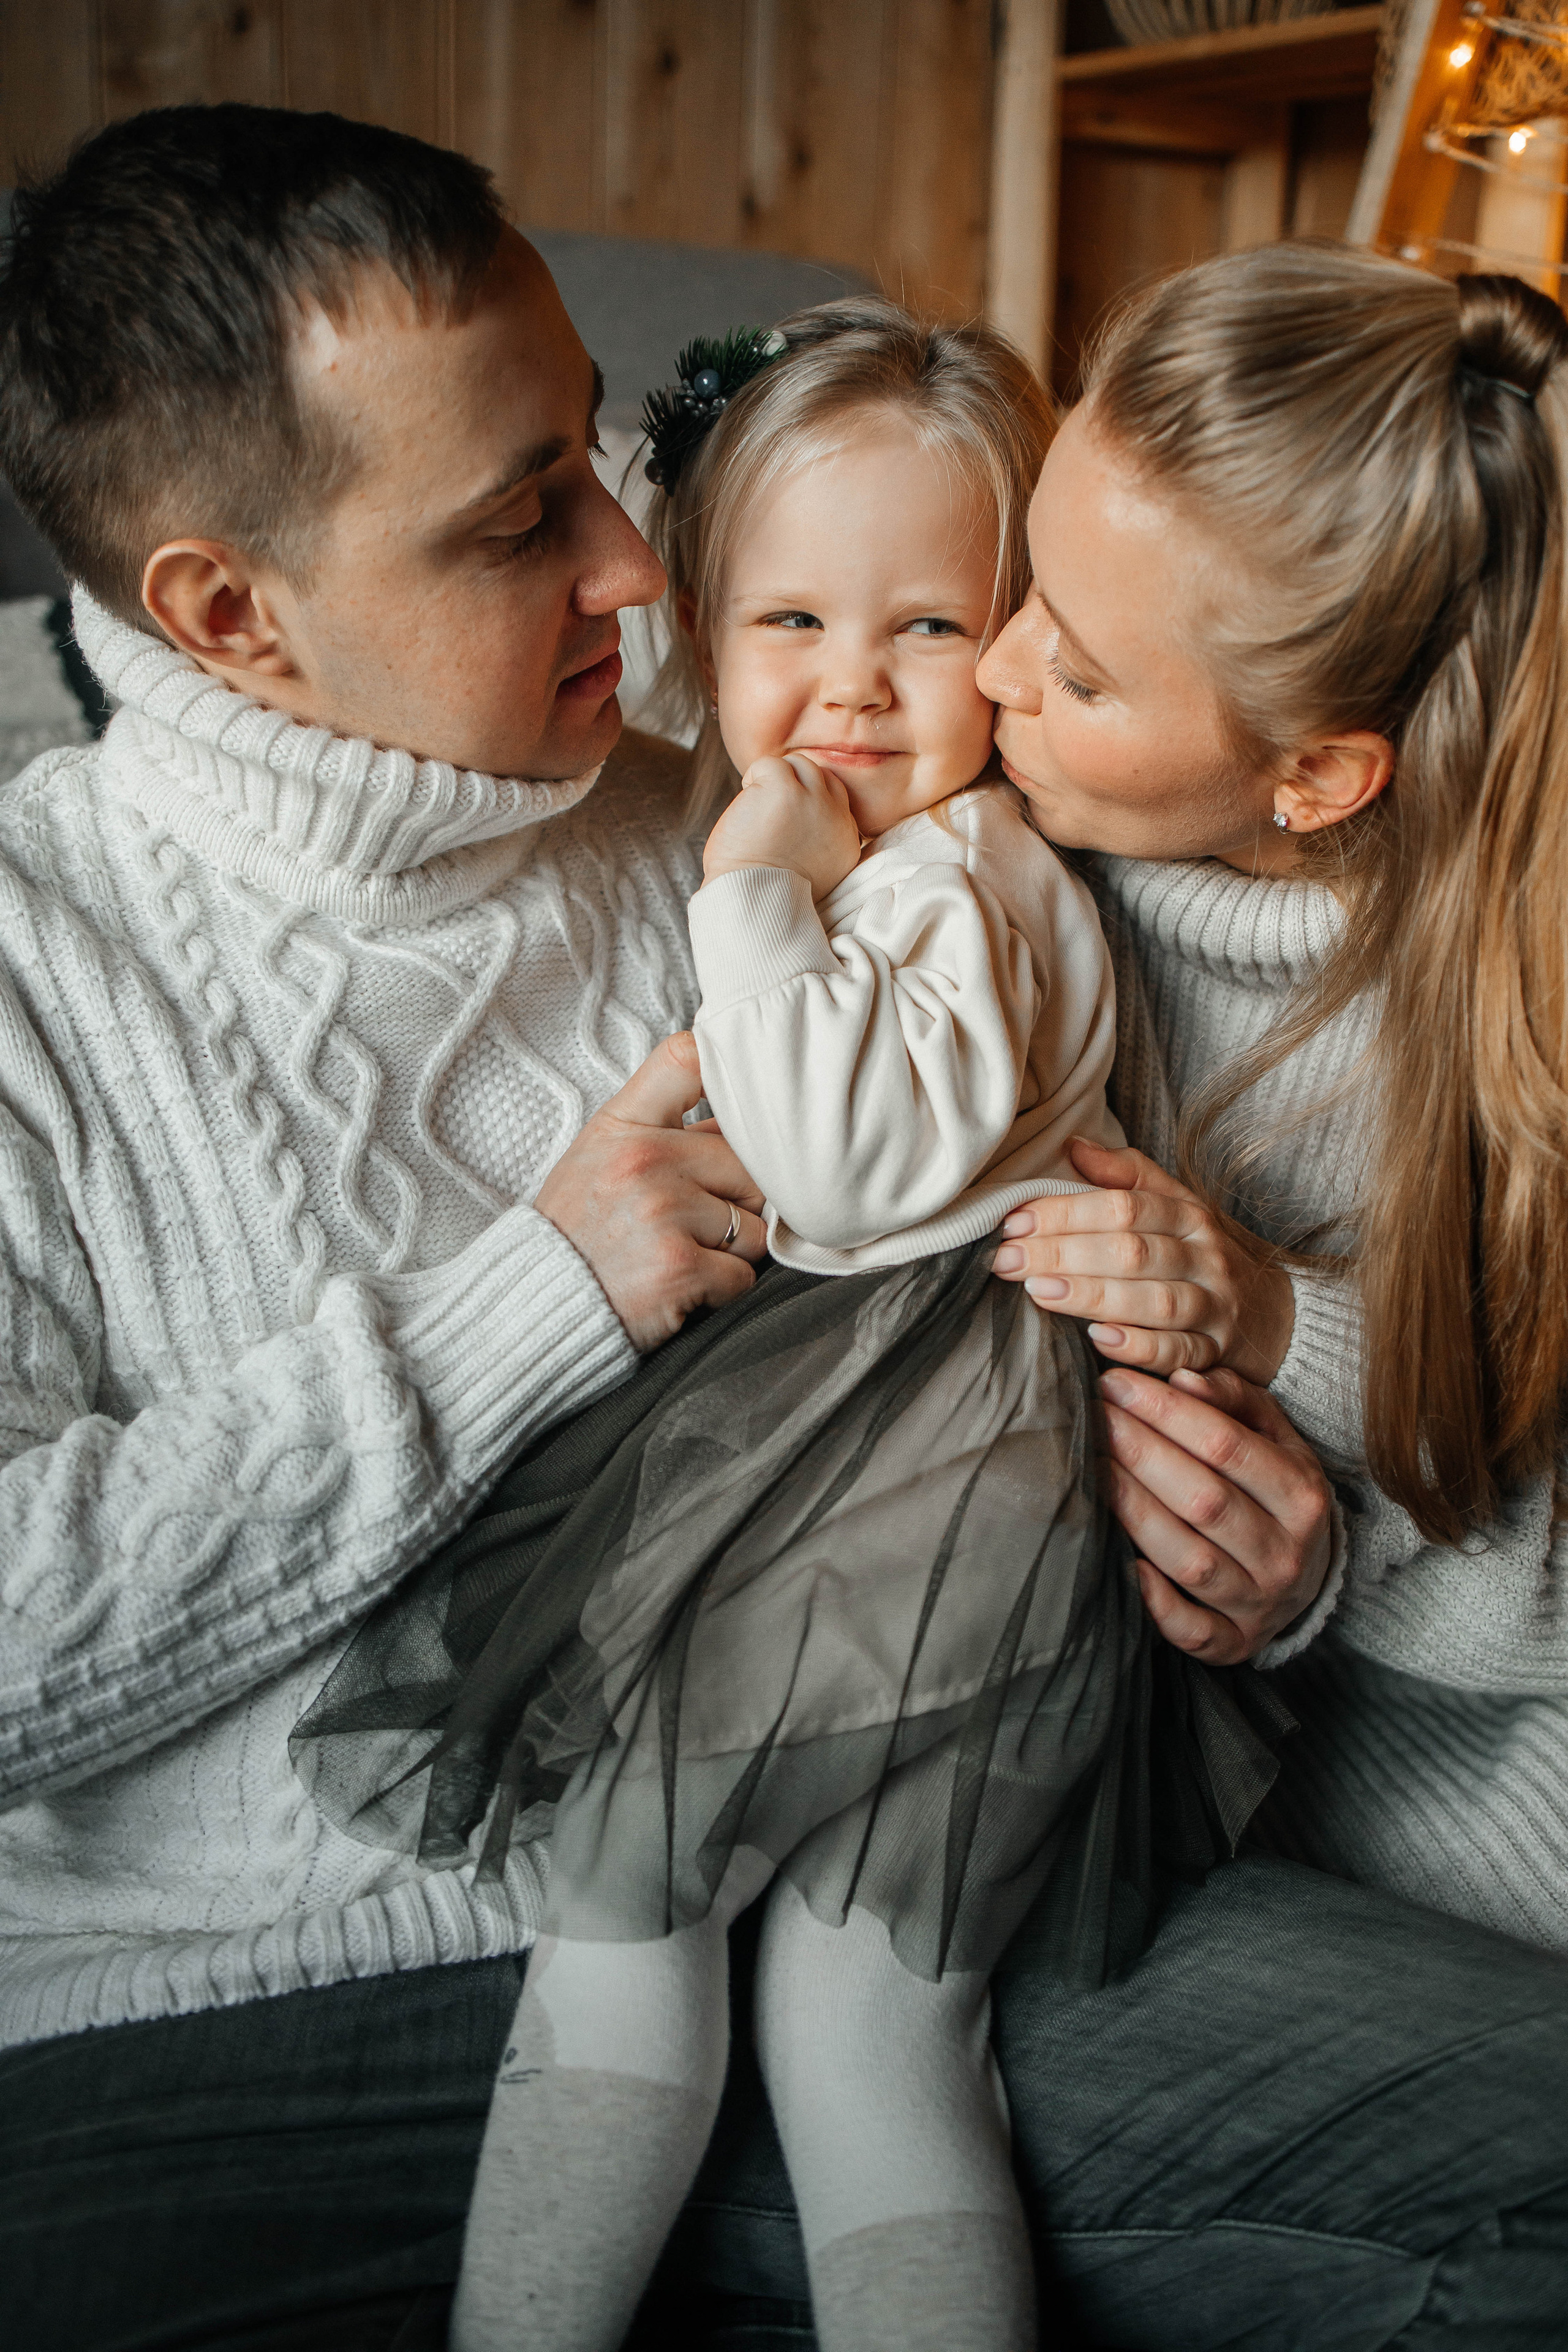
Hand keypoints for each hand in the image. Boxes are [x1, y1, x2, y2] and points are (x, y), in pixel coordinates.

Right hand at [535, 1032, 767, 1351]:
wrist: (539, 1304)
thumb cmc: (579, 1231)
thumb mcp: (599, 1157)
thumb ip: (664, 1130)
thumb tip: (739, 1121)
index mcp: (623, 1125)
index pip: (686, 1059)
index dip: (729, 1070)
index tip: (742, 1098)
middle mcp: (643, 1159)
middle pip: (748, 1163)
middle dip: (734, 1200)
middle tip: (687, 1223)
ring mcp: (663, 1211)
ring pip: (752, 1225)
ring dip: (729, 1251)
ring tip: (677, 1254)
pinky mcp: (680, 1266)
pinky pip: (742, 1275)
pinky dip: (719, 1290)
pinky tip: (678, 1286)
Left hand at [702, 754, 860, 900]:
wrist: (753, 904)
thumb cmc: (767, 894)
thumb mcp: (811, 872)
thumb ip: (816, 841)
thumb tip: (796, 816)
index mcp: (846, 841)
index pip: (836, 800)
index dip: (807, 802)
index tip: (785, 822)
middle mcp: (837, 818)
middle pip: (822, 777)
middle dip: (794, 786)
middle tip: (768, 814)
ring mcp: (814, 801)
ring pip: (800, 764)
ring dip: (774, 780)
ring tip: (757, 812)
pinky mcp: (785, 789)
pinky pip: (769, 764)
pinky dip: (752, 779)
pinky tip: (746, 807)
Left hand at [992, 1138, 1295, 1382]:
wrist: (1269, 1311)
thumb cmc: (1198, 1253)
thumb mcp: (1174, 1204)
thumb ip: (1126, 1176)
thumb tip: (1072, 1146)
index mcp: (1188, 1214)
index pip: (1123, 1206)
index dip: (1066, 1213)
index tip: (1013, 1223)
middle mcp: (1204, 1257)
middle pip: (1131, 1251)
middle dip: (1063, 1254)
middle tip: (1007, 1260)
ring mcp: (1213, 1306)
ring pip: (1155, 1301)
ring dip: (1093, 1296)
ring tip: (1038, 1292)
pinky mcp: (1215, 1352)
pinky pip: (1179, 1353)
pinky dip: (1139, 1348)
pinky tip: (1098, 1341)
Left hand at [1100, 1365, 1331, 1662]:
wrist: (1311, 1575)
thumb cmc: (1275, 1490)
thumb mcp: (1276, 1438)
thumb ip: (1235, 1401)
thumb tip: (1184, 1380)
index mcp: (1302, 1495)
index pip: (1225, 1446)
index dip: (1165, 1412)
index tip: (1117, 1385)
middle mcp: (1286, 1554)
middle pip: (1203, 1500)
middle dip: (1140, 1452)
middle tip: (1094, 1417)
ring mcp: (1260, 1604)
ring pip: (1190, 1560)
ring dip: (1133, 1511)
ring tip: (1091, 1468)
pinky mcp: (1234, 1644)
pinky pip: (1191, 1629)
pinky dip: (1154, 1602)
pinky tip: (1120, 1560)